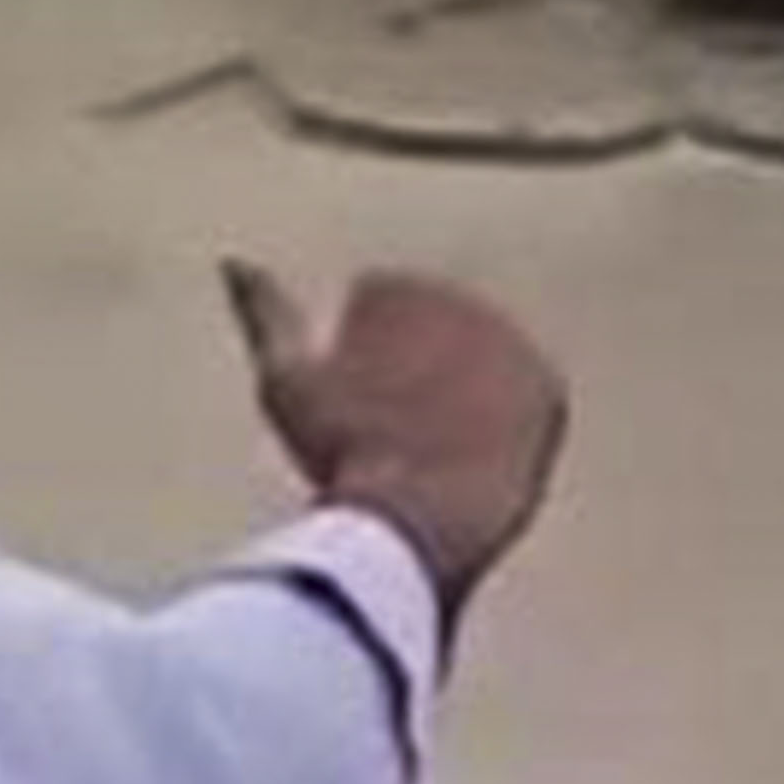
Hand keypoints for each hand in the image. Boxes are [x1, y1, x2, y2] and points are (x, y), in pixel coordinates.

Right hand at [221, 259, 569, 607]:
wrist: (413, 522)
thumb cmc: (338, 453)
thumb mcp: (283, 379)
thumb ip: (262, 311)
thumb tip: (234, 261)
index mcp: (402, 288)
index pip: (379, 303)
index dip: (359, 365)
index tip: (354, 409)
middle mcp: (468, 300)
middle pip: (434, 331)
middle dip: (413, 372)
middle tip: (391, 439)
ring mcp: (513, 343)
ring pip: (480, 368)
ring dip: (459, 398)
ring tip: (426, 457)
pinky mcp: (548, 393)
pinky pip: (523, 403)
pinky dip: (500, 428)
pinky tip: (469, 461)